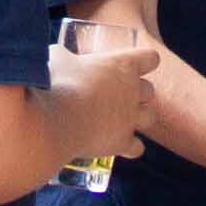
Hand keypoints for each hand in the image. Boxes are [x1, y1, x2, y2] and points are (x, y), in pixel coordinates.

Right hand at [51, 37, 155, 169]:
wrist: (55, 120)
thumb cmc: (58, 83)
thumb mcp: (58, 58)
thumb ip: (66, 57)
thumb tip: (59, 57)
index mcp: (123, 65)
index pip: (151, 58)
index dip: (142, 62)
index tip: (128, 66)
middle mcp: (133, 90)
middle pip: (149, 90)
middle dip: (135, 93)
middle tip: (113, 96)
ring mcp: (131, 118)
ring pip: (150, 117)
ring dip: (137, 118)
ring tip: (117, 120)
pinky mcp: (122, 142)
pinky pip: (137, 148)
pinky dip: (128, 147)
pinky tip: (114, 144)